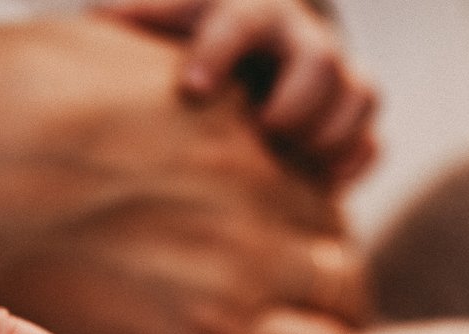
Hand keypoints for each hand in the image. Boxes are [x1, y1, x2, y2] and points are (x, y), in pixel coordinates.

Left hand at [101, 0, 378, 182]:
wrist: (255, 50)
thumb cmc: (191, 42)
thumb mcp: (165, 23)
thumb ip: (136, 20)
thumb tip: (95, 18)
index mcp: (245, 12)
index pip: (238, 22)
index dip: (219, 51)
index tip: (192, 87)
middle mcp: (300, 37)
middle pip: (320, 61)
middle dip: (293, 107)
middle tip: (263, 134)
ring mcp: (336, 75)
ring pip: (361, 96)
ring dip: (327, 136)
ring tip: (290, 160)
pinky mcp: (354, 115)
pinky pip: (373, 140)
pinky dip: (351, 163)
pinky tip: (320, 182)